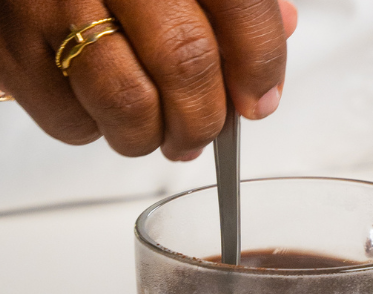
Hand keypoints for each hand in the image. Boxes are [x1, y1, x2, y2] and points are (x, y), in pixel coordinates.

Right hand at [0, 0, 297, 160]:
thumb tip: (280, 27)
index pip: (239, 10)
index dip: (261, 67)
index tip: (259, 100)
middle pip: (185, 62)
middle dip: (205, 118)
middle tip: (204, 133)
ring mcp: (49, 5)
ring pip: (127, 103)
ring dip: (152, 137)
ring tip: (156, 132)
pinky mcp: (9, 48)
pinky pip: (70, 119)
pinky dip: (95, 131)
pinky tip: (98, 107)